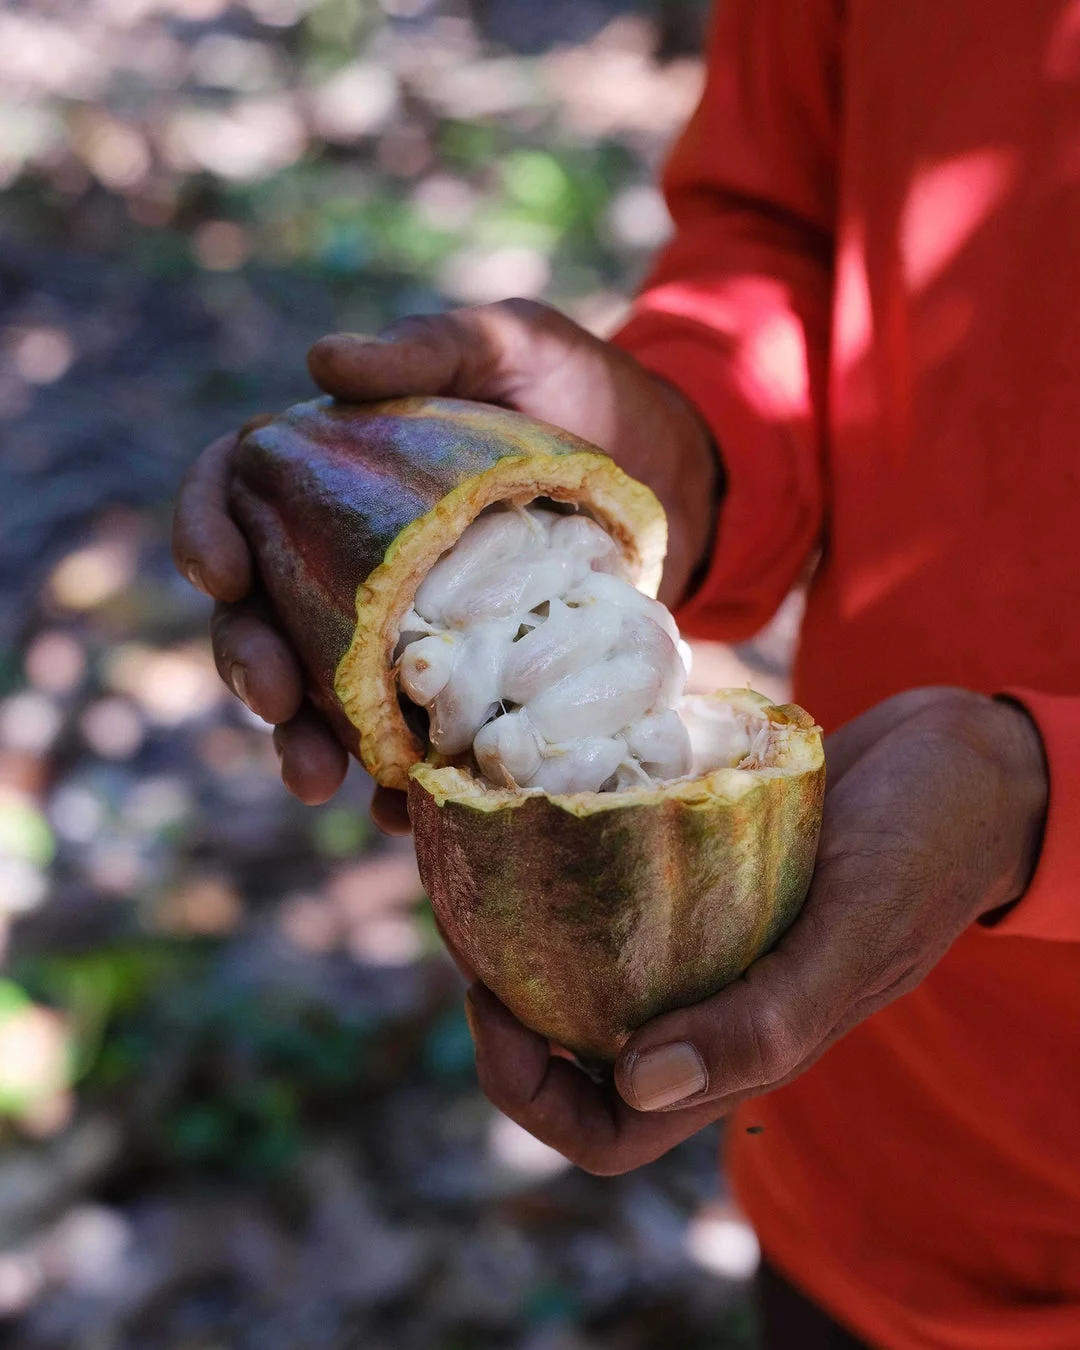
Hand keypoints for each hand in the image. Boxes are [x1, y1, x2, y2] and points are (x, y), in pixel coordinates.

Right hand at [172, 299, 718, 818]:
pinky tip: (399, 809)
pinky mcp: (462, 681)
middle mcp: (350, 556)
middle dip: (249, 663)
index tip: (223, 575)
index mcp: (335, 470)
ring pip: (320, 694)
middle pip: (262, 614)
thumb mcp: (511, 346)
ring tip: (318, 782)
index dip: (205, 531)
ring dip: (304, 742)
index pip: (234, 495)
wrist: (678, 470)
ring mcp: (403, 627)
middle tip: (273, 702)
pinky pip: (411, 740)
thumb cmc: (582, 391)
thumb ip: (428, 348)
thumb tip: (318, 362)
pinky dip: (397, 781)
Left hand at [463, 687, 1047, 1174]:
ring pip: (578, 954)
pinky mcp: (695, 863)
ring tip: (463, 841)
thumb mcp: (855, 932)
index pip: (606, 1128)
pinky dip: (553, 846)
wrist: (962, 761)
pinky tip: (520, 789)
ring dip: (510, 913)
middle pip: (568, 1040)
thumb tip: (640, 1082)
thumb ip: (767, 1018)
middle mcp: (702, 998)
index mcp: (738, 1048)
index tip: (489, 998)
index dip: (529, 1091)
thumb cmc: (927, 846)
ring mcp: (697, 932)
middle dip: (496, 992)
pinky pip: (607, 875)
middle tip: (459, 905)